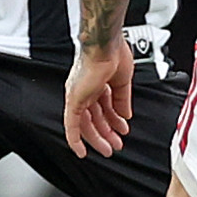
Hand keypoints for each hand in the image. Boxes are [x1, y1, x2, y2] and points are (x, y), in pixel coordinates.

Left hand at [64, 38, 134, 157]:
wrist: (106, 45)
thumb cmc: (113, 53)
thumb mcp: (123, 82)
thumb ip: (123, 101)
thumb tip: (126, 116)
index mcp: (97, 82)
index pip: (104, 107)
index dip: (114, 121)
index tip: (122, 130)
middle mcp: (85, 89)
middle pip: (95, 117)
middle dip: (107, 133)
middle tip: (116, 145)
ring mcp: (78, 95)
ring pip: (85, 124)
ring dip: (98, 138)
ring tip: (109, 149)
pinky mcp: (73, 100)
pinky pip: (71, 125)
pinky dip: (75, 140)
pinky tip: (80, 151)